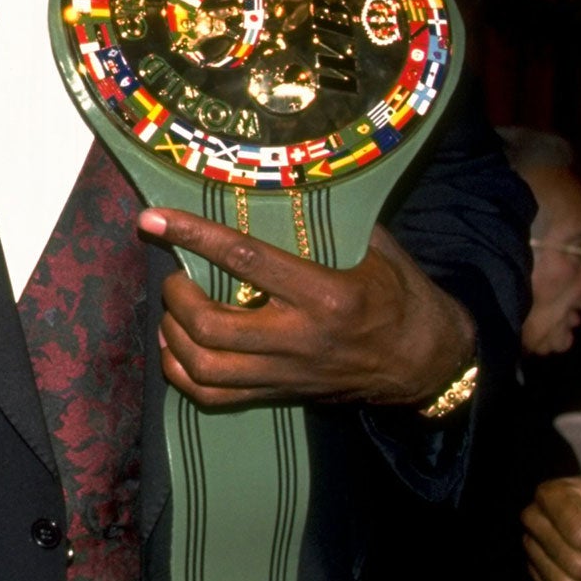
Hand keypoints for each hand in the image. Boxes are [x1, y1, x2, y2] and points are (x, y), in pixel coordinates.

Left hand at [151, 213, 475, 409]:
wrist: (427, 362)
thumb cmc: (402, 295)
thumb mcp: (378, 248)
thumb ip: (329, 221)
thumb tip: (280, 182)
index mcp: (325, 295)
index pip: (244, 259)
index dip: (193, 236)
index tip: (153, 219)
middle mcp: (300, 339)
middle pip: (211, 326)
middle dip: (177, 297)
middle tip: (174, 275)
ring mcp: (286, 373)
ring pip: (206, 368)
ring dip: (174, 337)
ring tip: (172, 311)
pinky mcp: (280, 395)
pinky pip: (214, 398)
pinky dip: (182, 374)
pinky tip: (176, 349)